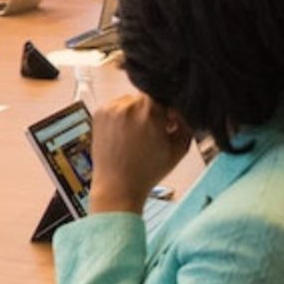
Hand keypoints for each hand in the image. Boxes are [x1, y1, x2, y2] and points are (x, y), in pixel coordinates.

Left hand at [90, 93, 190, 215]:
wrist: (117, 186)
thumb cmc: (148, 171)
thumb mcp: (179, 148)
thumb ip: (186, 123)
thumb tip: (180, 109)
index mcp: (149, 110)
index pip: (165, 96)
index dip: (169, 110)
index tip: (169, 123)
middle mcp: (128, 104)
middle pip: (147, 99)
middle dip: (152, 112)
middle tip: (153, 132)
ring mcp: (110, 108)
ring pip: (130, 102)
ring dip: (136, 113)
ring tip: (136, 136)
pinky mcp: (98, 114)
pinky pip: (116, 108)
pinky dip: (121, 118)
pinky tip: (124, 136)